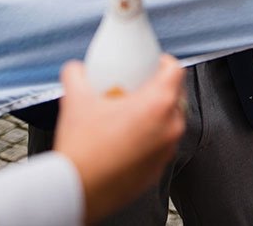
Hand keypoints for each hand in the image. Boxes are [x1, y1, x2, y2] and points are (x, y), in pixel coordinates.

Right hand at [55, 57, 184, 224]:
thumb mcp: (75, 101)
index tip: (153, 63)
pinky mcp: (159, 168)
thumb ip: (77, 75)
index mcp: (157, 103)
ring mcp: (167, 149)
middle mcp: (170, 126)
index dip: (164, 62)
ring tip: (130, 114)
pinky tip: (126, 138)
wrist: (77, 191)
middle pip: (176, 95)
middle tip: (138, 88)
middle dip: (160, 88)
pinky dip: (150, 137)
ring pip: (170, 121)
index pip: (176, 70)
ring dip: (155, 114)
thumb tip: (76, 70)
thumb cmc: (82, 151)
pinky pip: (162, 144)